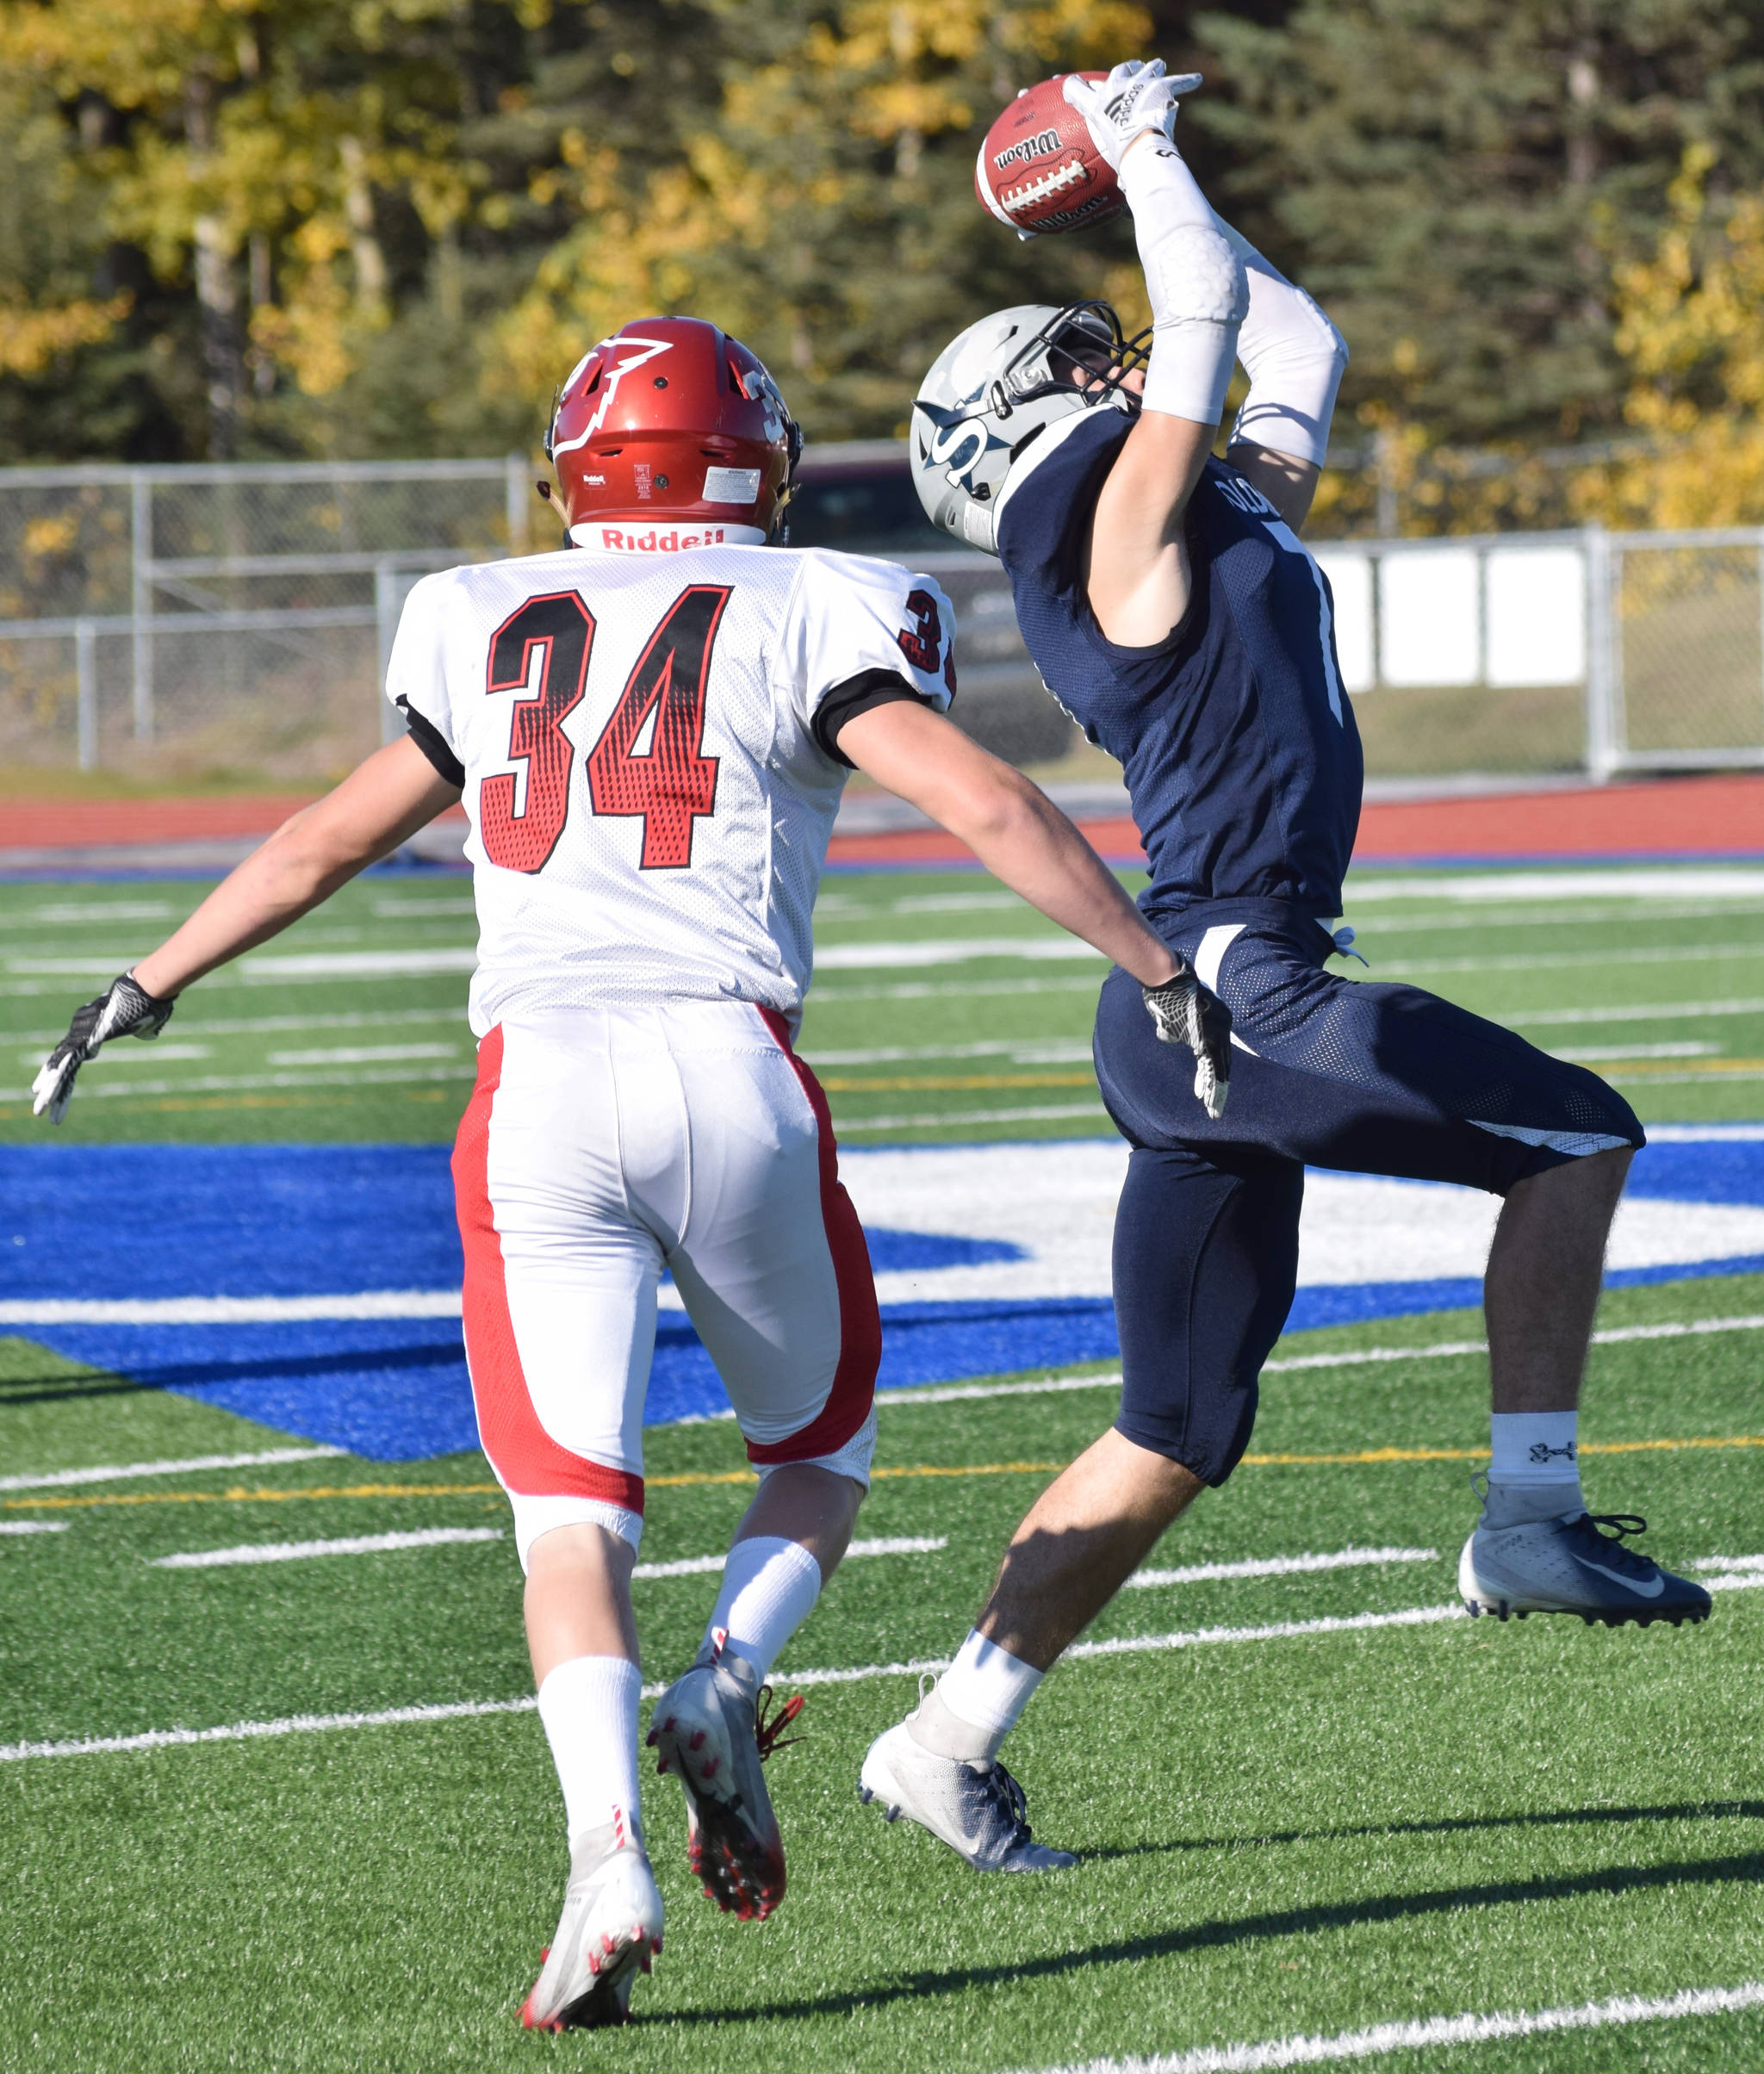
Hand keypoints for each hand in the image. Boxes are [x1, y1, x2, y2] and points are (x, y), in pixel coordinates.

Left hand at [32, 971, 175, 1124]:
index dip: (63, 1076)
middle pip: (61, 1065)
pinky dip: (57, 1080)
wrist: (146, 989)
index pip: (73, 1059)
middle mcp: (81, 1032)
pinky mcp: (86, 1038)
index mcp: (92, 1032)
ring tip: (39, 1111)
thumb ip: (142, 1031)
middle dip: (51, 1088)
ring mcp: (81, 1034)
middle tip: (40, 1110)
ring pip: (60, 1067)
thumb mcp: (146, 1023)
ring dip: (50, 1090)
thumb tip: (149, 1033)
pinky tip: (45, 1093)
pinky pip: (68, 1063)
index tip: (54, 1092)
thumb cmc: (150, 1003)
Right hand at [1062, 60, 1202, 174]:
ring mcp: (1139, 84)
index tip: (1068, 83)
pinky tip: (1197, 80)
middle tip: (1132, 69)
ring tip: (1158, 65)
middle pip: (1121, 70)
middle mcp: (1116, 88)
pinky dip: (1188, 81)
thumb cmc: (1121, 156)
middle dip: (1128, 69)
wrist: (1140, 144)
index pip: (1076, 89)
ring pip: (1149, 68)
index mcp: (1097, 105)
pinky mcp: (1162, 86)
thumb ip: (1118, 167)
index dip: (1073, 87)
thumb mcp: (1111, 160)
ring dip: (1154, 68)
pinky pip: (1178, 81)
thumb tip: (1126, 188)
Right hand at [1142, 957, 1230, 1118]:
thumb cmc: (1167, 991)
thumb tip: (1169, 1038)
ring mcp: (1217, 1032)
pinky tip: (1206, 1098)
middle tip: (1216, 1108)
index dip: (1215, 1072)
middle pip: (1222, 1062)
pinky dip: (1208, 1083)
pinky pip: (1211, 1065)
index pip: (1219, 1052)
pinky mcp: (1208, 1037)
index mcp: (1218, 1020)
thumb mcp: (1172, 1014)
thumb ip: (1173, 1030)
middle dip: (1219, 1087)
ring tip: (1213, 1110)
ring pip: (1218, 1068)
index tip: (1210, 1088)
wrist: (1168, 978)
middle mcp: (1222, 1026)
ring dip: (1214, 1091)